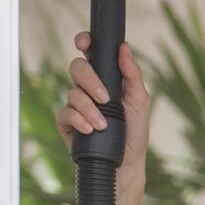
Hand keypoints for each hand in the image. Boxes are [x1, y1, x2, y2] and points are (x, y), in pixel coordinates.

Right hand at [60, 36, 149, 173]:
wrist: (126, 162)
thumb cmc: (135, 131)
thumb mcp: (140, 101)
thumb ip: (132, 74)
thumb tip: (124, 48)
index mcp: (105, 77)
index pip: (90, 53)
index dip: (84, 42)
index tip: (84, 43)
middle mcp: (87, 88)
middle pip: (77, 68)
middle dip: (89, 80)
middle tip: (105, 97)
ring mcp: (76, 105)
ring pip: (72, 93)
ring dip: (89, 108)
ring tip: (103, 124)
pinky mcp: (66, 123)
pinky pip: (65, 113)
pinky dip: (78, 120)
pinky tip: (90, 129)